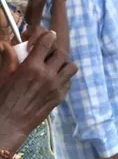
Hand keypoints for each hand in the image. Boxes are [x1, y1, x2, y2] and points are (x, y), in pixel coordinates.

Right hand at [0, 31, 77, 154]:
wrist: (9, 123)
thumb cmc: (3, 98)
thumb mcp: (3, 75)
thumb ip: (9, 58)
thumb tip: (8, 45)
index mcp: (31, 67)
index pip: (47, 43)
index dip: (48, 36)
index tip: (49, 35)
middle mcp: (47, 74)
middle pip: (62, 53)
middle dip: (55, 51)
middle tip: (49, 55)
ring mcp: (56, 86)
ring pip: (71, 67)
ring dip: (64, 65)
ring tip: (54, 68)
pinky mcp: (60, 97)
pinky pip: (69, 82)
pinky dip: (64, 79)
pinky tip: (54, 81)